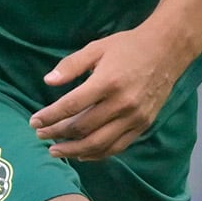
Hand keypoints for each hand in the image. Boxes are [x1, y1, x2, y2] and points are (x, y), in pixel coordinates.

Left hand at [30, 22, 196, 160]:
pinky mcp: (143, 125)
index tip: (34, 122)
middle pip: (83, 128)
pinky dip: (98, 154)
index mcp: (107, 82)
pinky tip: (81, 154)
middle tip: (40, 136)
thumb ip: (71, 65)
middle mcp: (122, 104)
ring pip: (99, 143)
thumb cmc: (127, 46)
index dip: (50, 117)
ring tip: (55, 151)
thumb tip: (47, 81)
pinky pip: (117, 146)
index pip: (71, 106)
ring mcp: (135, 117)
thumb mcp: (96, 48)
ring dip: (74, 150)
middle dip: (57, 134)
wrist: (167, 51)